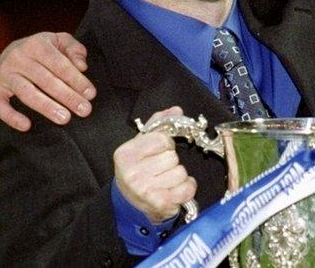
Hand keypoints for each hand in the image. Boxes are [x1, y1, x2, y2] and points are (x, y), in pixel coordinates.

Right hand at [0, 32, 95, 130]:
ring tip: (65, 119)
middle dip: (67, 96)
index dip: (76, 79)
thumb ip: (75, 49)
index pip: (59, 64)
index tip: (90, 94)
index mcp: (36, 44)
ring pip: (27, 93)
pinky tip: (27, 126)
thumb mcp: (60, 42)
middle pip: (46, 80)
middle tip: (84, 110)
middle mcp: (18, 57)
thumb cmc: (44, 50)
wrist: (11, 52)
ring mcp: (4, 74)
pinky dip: (11, 117)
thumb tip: (82, 66)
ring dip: (47, 107)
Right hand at [114, 106, 197, 221]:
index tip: (159, 153)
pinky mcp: (160, 203)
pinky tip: (174, 191)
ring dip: (179, 176)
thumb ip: (158, 125)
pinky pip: (187, 188)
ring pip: (181, 172)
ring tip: (165, 181)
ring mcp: (145, 189)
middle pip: (173, 156)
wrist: (129, 205)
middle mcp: (132, 172)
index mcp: (126, 154)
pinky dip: (186, 189)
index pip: (163, 139)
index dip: (166, 145)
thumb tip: (176, 110)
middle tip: (160, 170)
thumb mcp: (141, 145)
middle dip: (172, 162)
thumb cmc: (138, 171)